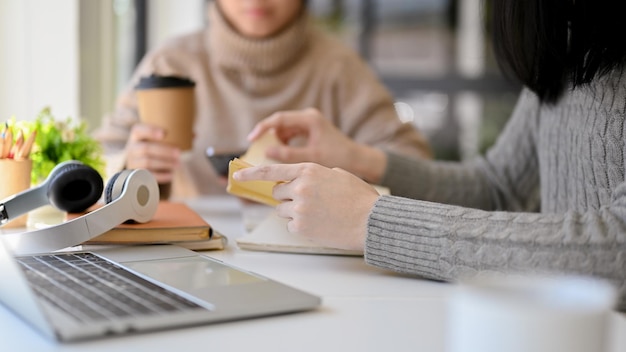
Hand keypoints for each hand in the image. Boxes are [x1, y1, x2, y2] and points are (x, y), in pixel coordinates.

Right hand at [125, 123, 179, 183]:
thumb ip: (173, 136)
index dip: (150, 131)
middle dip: (164, 150)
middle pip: (145, 148)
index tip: (164, 133)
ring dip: (165, 163)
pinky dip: (161, 176)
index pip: (138, 130)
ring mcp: (132, 162)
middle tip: (179, 152)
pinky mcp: (136, 175)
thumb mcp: (158, 140)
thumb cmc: (153, 147)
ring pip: (147, 162)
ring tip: (178, 164)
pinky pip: (147, 175)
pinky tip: (171, 175)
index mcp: (136, 135)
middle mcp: (132, 148)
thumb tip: (194, 135)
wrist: (139, 163)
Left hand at [233, 162, 379, 250]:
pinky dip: (301, 226)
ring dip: (294, 212)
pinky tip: (320, 224)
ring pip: (283, 210)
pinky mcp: (300, 227)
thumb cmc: (359, 198)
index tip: (238, 176)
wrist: (370, 221)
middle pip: (277, 193)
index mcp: (309, 170)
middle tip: (305, 201)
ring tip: (318, 214)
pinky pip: (290, 225)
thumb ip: (314, 174)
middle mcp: (300, 187)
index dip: (252, 173)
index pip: (272, 170)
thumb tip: (300, 181)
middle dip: (287, 196)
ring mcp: (298, 208)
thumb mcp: (337, 174)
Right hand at [248, 108, 386, 183]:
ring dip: (275, 141)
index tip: (251, 139)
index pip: (280, 119)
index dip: (263, 128)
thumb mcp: (312, 158)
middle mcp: (308, 118)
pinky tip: (280, 156)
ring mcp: (309, 124)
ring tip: (267, 154)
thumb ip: (289, 155)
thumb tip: (267, 152)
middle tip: (255, 148)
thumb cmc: (339, 157)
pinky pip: (290, 135)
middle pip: (280, 123)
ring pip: (284, 130)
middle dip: (267, 135)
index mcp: (310, 119)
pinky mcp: (309, 132)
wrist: (357, 159)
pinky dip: (283, 144)